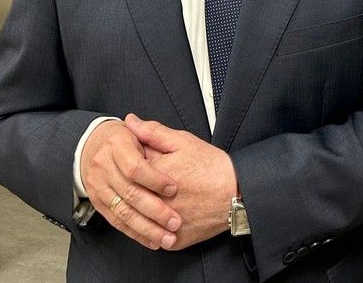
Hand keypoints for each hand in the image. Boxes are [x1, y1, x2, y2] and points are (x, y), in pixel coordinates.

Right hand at [80, 120, 181, 249]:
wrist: (92, 147)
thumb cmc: (122, 139)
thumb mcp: (137, 130)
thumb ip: (147, 130)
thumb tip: (136, 121)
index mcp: (115, 147)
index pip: (135, 168)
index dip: (155, 179)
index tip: (174, 188)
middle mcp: (103, 168)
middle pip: (130, 193)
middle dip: (155, 211)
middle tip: (176, 222)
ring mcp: (99, 188)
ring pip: (124, 212)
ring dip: (147, 228)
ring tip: (167, 237)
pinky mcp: (99, 203)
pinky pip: (117, 222)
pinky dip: (135, 233)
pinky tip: (151, 240)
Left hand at [123, 113, 236, 250]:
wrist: (236, 192)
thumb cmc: (211, 166)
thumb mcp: (182, 141)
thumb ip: (152, 131)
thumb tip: (129, 121)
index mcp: (153, 174)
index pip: (126, 170)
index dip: (128, 164)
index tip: (133, 162)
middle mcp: (155, 202)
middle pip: (129, 197)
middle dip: (129, 189)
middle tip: (140, 184)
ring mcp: (163, 225)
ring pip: (138, 223)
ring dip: (136, 213)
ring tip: (144, 202)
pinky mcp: (174, 241)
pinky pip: (154, 239)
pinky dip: (153, 231)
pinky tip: (156, 220)